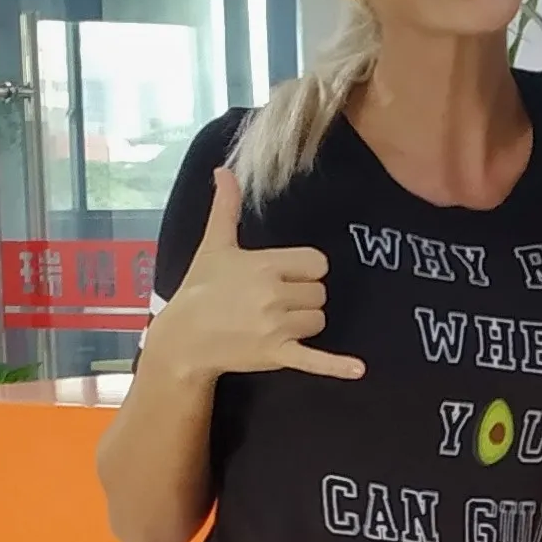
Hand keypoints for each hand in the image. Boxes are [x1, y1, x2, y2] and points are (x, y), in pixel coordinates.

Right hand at [141, 170, 360, 382]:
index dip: (305, 270)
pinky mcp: (276, 355)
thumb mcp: (214, 245)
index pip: (316, 264)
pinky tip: (359, 370)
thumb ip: (226, 206)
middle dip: (303, 296)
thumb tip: (224, 170)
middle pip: (320, 293)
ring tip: (276, 322)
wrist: (183, 338)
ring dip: (305, 322)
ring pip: (318, 320)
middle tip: (274, 300)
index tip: (284, 276)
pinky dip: (337, 366)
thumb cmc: (199, 289)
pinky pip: (315, 359)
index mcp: (265, 265)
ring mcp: (276, 327)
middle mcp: (274, 294)